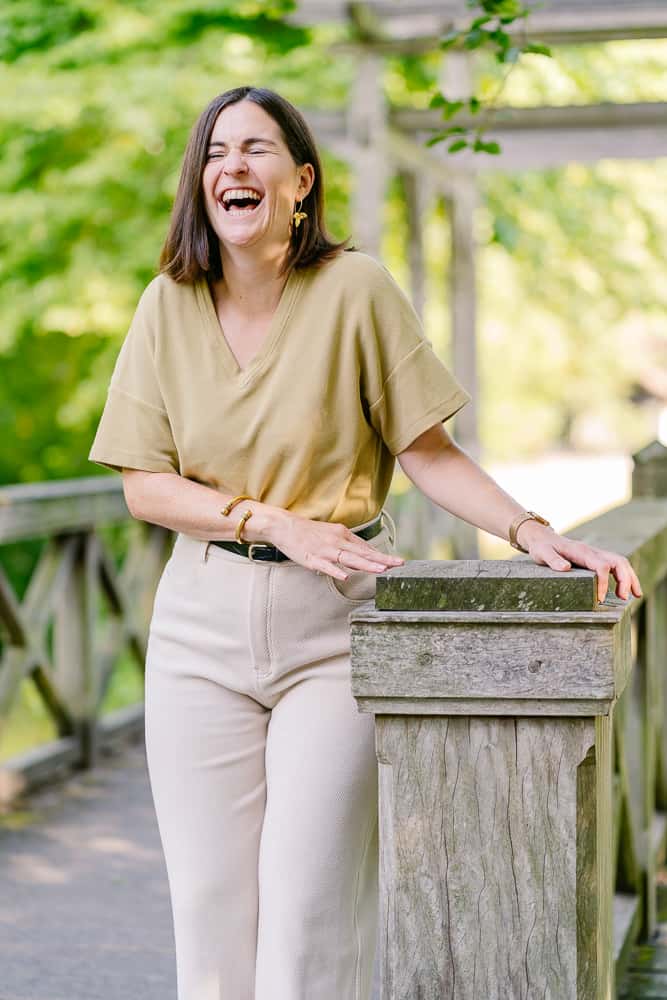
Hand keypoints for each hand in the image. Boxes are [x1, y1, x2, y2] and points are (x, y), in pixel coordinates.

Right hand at [266, 511, 404, 580]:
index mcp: (343, 535)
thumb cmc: (308, 532)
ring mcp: (325, 550)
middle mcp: (337, 541)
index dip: (382, 555)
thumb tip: (362, 558)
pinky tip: (345, 577)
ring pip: (349, 558)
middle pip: (363, 552)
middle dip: (382, 559)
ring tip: (381, 570)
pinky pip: (326, 566)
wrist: (285, 526)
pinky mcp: (312, 558)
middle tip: (399, 564)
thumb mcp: (331, 535)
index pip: (366, 548)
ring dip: (366, 564)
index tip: (397, 561)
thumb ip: (346, 546)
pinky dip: (336, 571)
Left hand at [516, 521, 642, 604]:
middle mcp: (593, 551)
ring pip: (621, 563)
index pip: (601, 566)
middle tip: (625, 598)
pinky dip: (625, 577)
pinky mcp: (596, 559)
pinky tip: (626, 590)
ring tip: (635, 596)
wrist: (542, 538)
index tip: (601, 599)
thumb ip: (553, 560)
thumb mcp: (542, 553)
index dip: (604, 583)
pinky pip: (615, 566)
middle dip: (626, 579)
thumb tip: (565, 568)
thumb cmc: (542, 547)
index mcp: (582, 551)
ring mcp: (596, 554)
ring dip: (630, 578)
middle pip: (618, 562)